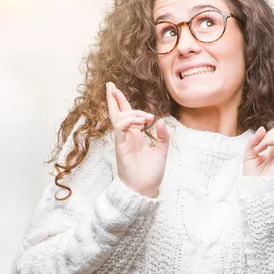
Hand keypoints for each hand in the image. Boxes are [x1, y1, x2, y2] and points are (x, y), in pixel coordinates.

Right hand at [106, 82, 169, 197]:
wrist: (145, 189)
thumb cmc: (151, 173)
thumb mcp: (162, 151)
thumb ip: (163, 135)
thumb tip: (161, 120)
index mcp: (136, 136)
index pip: (127, 115)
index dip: (122, 103)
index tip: (118, 90)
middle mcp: (127, 136)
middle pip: (117, 113)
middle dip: (114, 99)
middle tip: (110, 85)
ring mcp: (123, 141)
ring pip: (120, 118)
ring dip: (133, 113)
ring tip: (147, 119)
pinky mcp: (121, 147)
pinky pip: (119, 128)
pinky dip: (128, 121)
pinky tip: (140, 122)